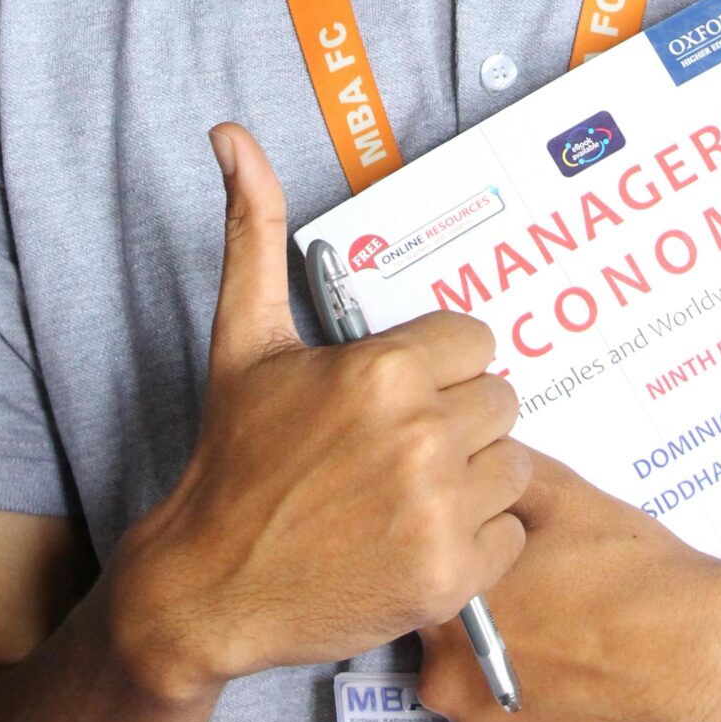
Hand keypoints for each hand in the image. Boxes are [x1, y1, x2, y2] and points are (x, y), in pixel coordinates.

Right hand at [108, 121, 531, 700]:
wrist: (208, 586)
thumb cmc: (233, 459)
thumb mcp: (244, 338)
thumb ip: (252, 230)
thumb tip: (231, 134)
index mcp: (385, 369)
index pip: (476, 339)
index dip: (439, 364)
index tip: (396, 394)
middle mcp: (421, 433)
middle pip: (500, 399)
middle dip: (458, 418)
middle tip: (399, 448)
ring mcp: (439, 509)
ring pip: (513, 465)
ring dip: (472, 479)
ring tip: (406, 493)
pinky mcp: (451, 578)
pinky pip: (512, 534)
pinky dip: (476, 542)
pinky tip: (416, 539)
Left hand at [418, 453, 720, 721]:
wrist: (709, 659)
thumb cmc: (637, 575)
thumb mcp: (565, 496)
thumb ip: (504, 477)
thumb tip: (475, 457)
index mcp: (449, 608)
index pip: (427, 598)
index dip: (469, 594)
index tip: (512, 594)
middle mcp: (447, 685)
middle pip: (449, 666)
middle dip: (487, 652)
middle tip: (553, 634)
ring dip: (511, 707)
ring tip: (575, 679)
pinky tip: (585, 720)